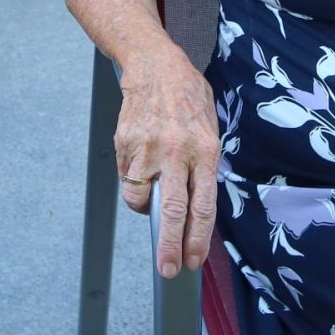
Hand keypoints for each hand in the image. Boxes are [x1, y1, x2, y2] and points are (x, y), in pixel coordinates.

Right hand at [114, 48, 218, 278]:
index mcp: (205, 149)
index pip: (203, 206)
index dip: (197, 239)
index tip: (192, 261)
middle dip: (170, 247)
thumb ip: (205, 164)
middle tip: (168, 270)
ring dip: (145, 206)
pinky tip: (141, 159)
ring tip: (151, 192)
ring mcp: (147, 148)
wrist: (154, 63)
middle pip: (173, 211)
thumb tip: (198, 205)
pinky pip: (127, 176)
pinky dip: (133, 179)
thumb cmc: (187, 95)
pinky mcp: (124, 143)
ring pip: (140, 198)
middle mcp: (177, 151)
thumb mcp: (210, 126)